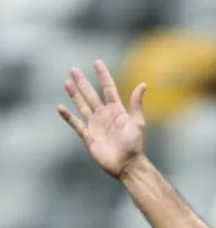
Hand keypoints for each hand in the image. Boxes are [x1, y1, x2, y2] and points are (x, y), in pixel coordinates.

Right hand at [58, 61, 147, 179]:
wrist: (127, 165)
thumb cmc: (135, 145)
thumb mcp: (138, 122)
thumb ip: (137, 103)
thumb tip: (143, 84)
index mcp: (117, 111)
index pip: (108, 88)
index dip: (103, 76)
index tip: (97, 62)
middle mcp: (105, 116)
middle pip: (91, 95)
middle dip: (83, 82)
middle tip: (74, 69)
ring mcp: (95, 126)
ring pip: (82, 106)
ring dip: (74, 95)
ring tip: (67, 83)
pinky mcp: (89, 137)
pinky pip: (76, 124)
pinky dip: (68, 116)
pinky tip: (60, 107)